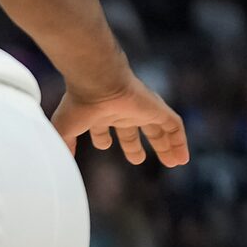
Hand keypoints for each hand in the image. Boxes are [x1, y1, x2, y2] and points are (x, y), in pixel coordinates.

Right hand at [52, 73, 187, 166]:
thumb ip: (65, 145)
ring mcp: (141, 110)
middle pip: (132, 130)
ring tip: (173, 163)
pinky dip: (180, 142)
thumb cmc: (78, 105)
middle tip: (139, 159)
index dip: (103, 138)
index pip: (103, 126)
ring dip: (164, 146)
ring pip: (157, 129)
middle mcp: (121, 111)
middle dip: (134, 145)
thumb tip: (64, 160)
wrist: (97, 83)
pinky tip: (182, 158)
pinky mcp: (157, 109)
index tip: (104, 146)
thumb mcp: (65, 130)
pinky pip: (174, 126)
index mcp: (100, 114)